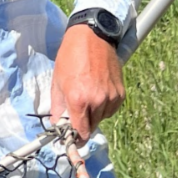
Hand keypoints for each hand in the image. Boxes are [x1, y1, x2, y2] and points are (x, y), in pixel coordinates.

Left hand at [49, 25, 125, 141]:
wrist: (92, 38)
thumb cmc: (70, 57)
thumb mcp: (57, 82)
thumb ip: (58, 107)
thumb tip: (58, 125)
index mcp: (78, 99)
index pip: (81, 132)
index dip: (75, 138)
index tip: (72, 138)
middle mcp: (97, 101)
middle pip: (92, 127)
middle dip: (83, 124)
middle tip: (76, 114)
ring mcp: (111, 97)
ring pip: (102, 118)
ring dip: (94, 115)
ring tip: (86, 97)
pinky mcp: (120, 93)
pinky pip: (111, 109)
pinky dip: (104, 107)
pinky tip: (97, 94)